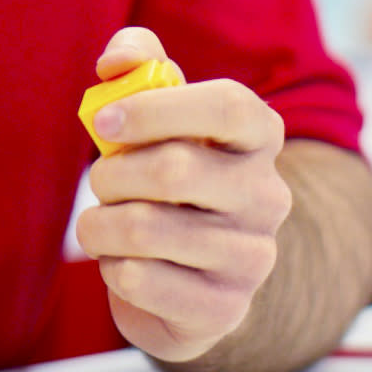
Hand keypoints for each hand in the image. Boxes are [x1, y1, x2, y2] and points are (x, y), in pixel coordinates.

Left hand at [77, 28, 291, 365]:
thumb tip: (115, 62)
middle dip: (113, 174)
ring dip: (101, 225)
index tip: (103, 120)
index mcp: (261, 136)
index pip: (227, 105)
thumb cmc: (172, 179)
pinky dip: (113, 269)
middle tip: (101, 181)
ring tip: (102, 226)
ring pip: (147, 229)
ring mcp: (254, 257)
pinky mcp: (224, 309)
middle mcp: (269, 195)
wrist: (198, 275)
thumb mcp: (162, 116)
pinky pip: (142, 282)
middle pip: (175, 170)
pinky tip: (123, 264)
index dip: (156, 109)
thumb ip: (139, 67)